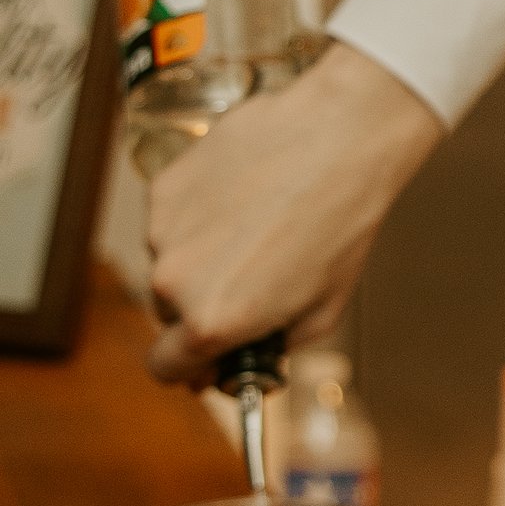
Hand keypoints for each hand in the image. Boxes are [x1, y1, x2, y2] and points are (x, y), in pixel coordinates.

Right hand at [146, 42, 442, 383]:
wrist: (339, 139)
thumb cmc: (341, 224)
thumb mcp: (322, 311)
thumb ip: (273, 346)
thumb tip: (241, 359)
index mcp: (212, 320)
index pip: (164, 366)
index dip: (187, 367)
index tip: (205, 356)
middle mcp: (175, 280)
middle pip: (169, 312)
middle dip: (202, 305)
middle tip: (251, 277)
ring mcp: (163, 229)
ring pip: (171, 261)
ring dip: (203, 255)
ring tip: (258, 227)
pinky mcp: (164, 186)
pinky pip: (174, 218)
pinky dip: (200, 215)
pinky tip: (244, 197)